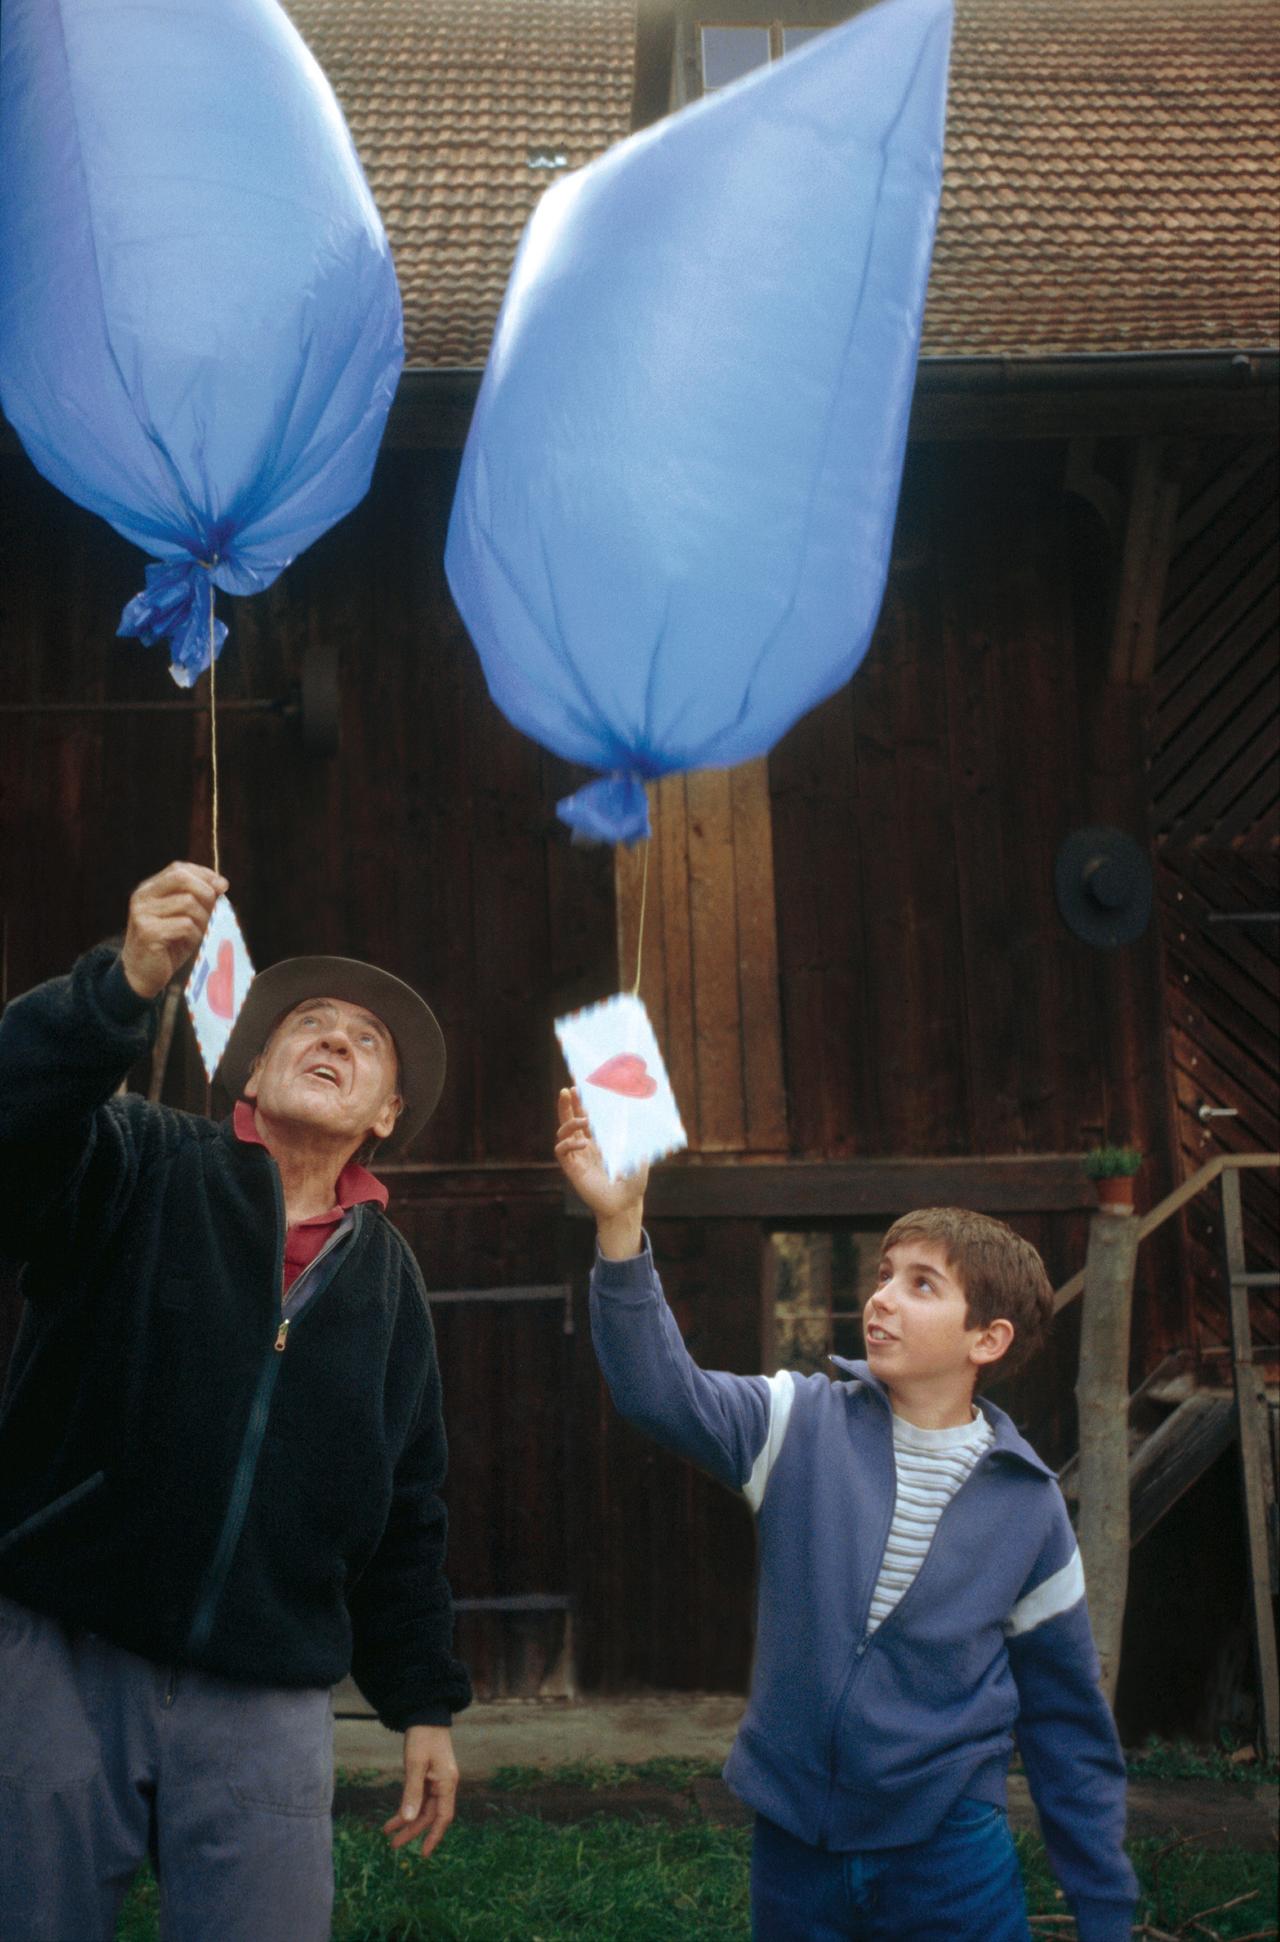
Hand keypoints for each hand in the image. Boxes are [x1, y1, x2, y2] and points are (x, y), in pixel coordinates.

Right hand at [119, 861, 227, 1000]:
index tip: (222, 886)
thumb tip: (221, 884)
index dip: (204, 874)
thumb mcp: (184, 917)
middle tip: (215, 909)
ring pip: (187, 902)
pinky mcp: (148, 932)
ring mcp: (143, 914)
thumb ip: (198, 899)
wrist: (142, 974)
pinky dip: (195, 934)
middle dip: (205, 891)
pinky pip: (185, 925)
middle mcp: (142, 897)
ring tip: (200, 932)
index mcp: (149, 889)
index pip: (178, 868)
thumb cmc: (168, 944)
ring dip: (203, 918)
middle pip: (181, 878)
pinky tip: (190, 943)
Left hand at [382, 1724, 457, 1858]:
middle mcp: (445, 1784)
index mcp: (447, 1783)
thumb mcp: (415, 1765)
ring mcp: (438, 1781)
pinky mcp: (429, 1776)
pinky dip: (408, 1807)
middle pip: (430, 1815)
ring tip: (388, 1832)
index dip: (434, 1836)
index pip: (443, 1817)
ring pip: (423, 1808)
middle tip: (393, 1845)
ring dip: (407, 1820)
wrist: (425, 1714)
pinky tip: (397, 1815)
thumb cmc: (423, 1737)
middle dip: (412, 1830)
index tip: (422, 1853)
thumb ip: (412, 1793)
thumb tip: (409, 1820)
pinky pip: (420, 1798)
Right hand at [555, 1085, 646, 1258]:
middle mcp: (586, 1147)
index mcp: (600, 1142)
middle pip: (569, 1121)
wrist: (626, 1204)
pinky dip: (568, 1143)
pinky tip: (582, 1143)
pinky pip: (561, 1151)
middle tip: (566, 1090)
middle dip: (566, 1105)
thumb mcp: (639, 1155)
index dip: (582, 1104)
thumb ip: (639, 1139)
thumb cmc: (634, 1181)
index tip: (582, 1088)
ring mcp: (578, 1157)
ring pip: (562, 1133)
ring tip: (583, 1120)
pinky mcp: (572, 1169)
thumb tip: (644, 1120)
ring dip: (569, 1123)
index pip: (586, 1118)